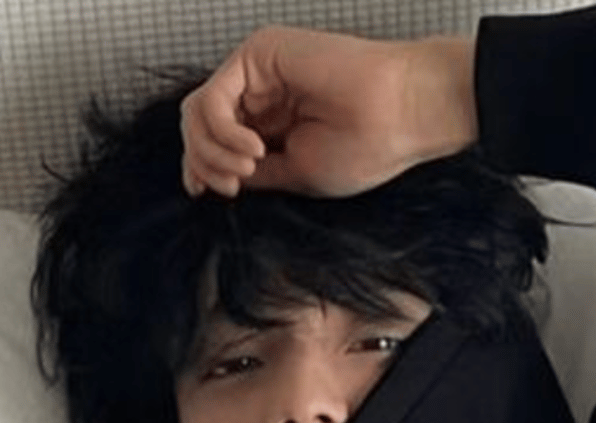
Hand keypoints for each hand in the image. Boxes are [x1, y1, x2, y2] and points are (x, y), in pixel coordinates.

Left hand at [180, 26, 478, 199]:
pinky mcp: (259, 54)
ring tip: (247, 168)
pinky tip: (254, 149)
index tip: (206, 194)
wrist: (399, 118)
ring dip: (211, 149)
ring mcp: (257, 73)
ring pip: (197, 111)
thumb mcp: (294, 175)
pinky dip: (223, 130)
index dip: (199, 167)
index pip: (211, 142)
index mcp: (270, 124)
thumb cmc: (365, 148)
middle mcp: (259, 94)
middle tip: (232, 186)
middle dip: (203, 161)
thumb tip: (210, 180)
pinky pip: (214, 96)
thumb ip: (251, 174)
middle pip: (196, 126)